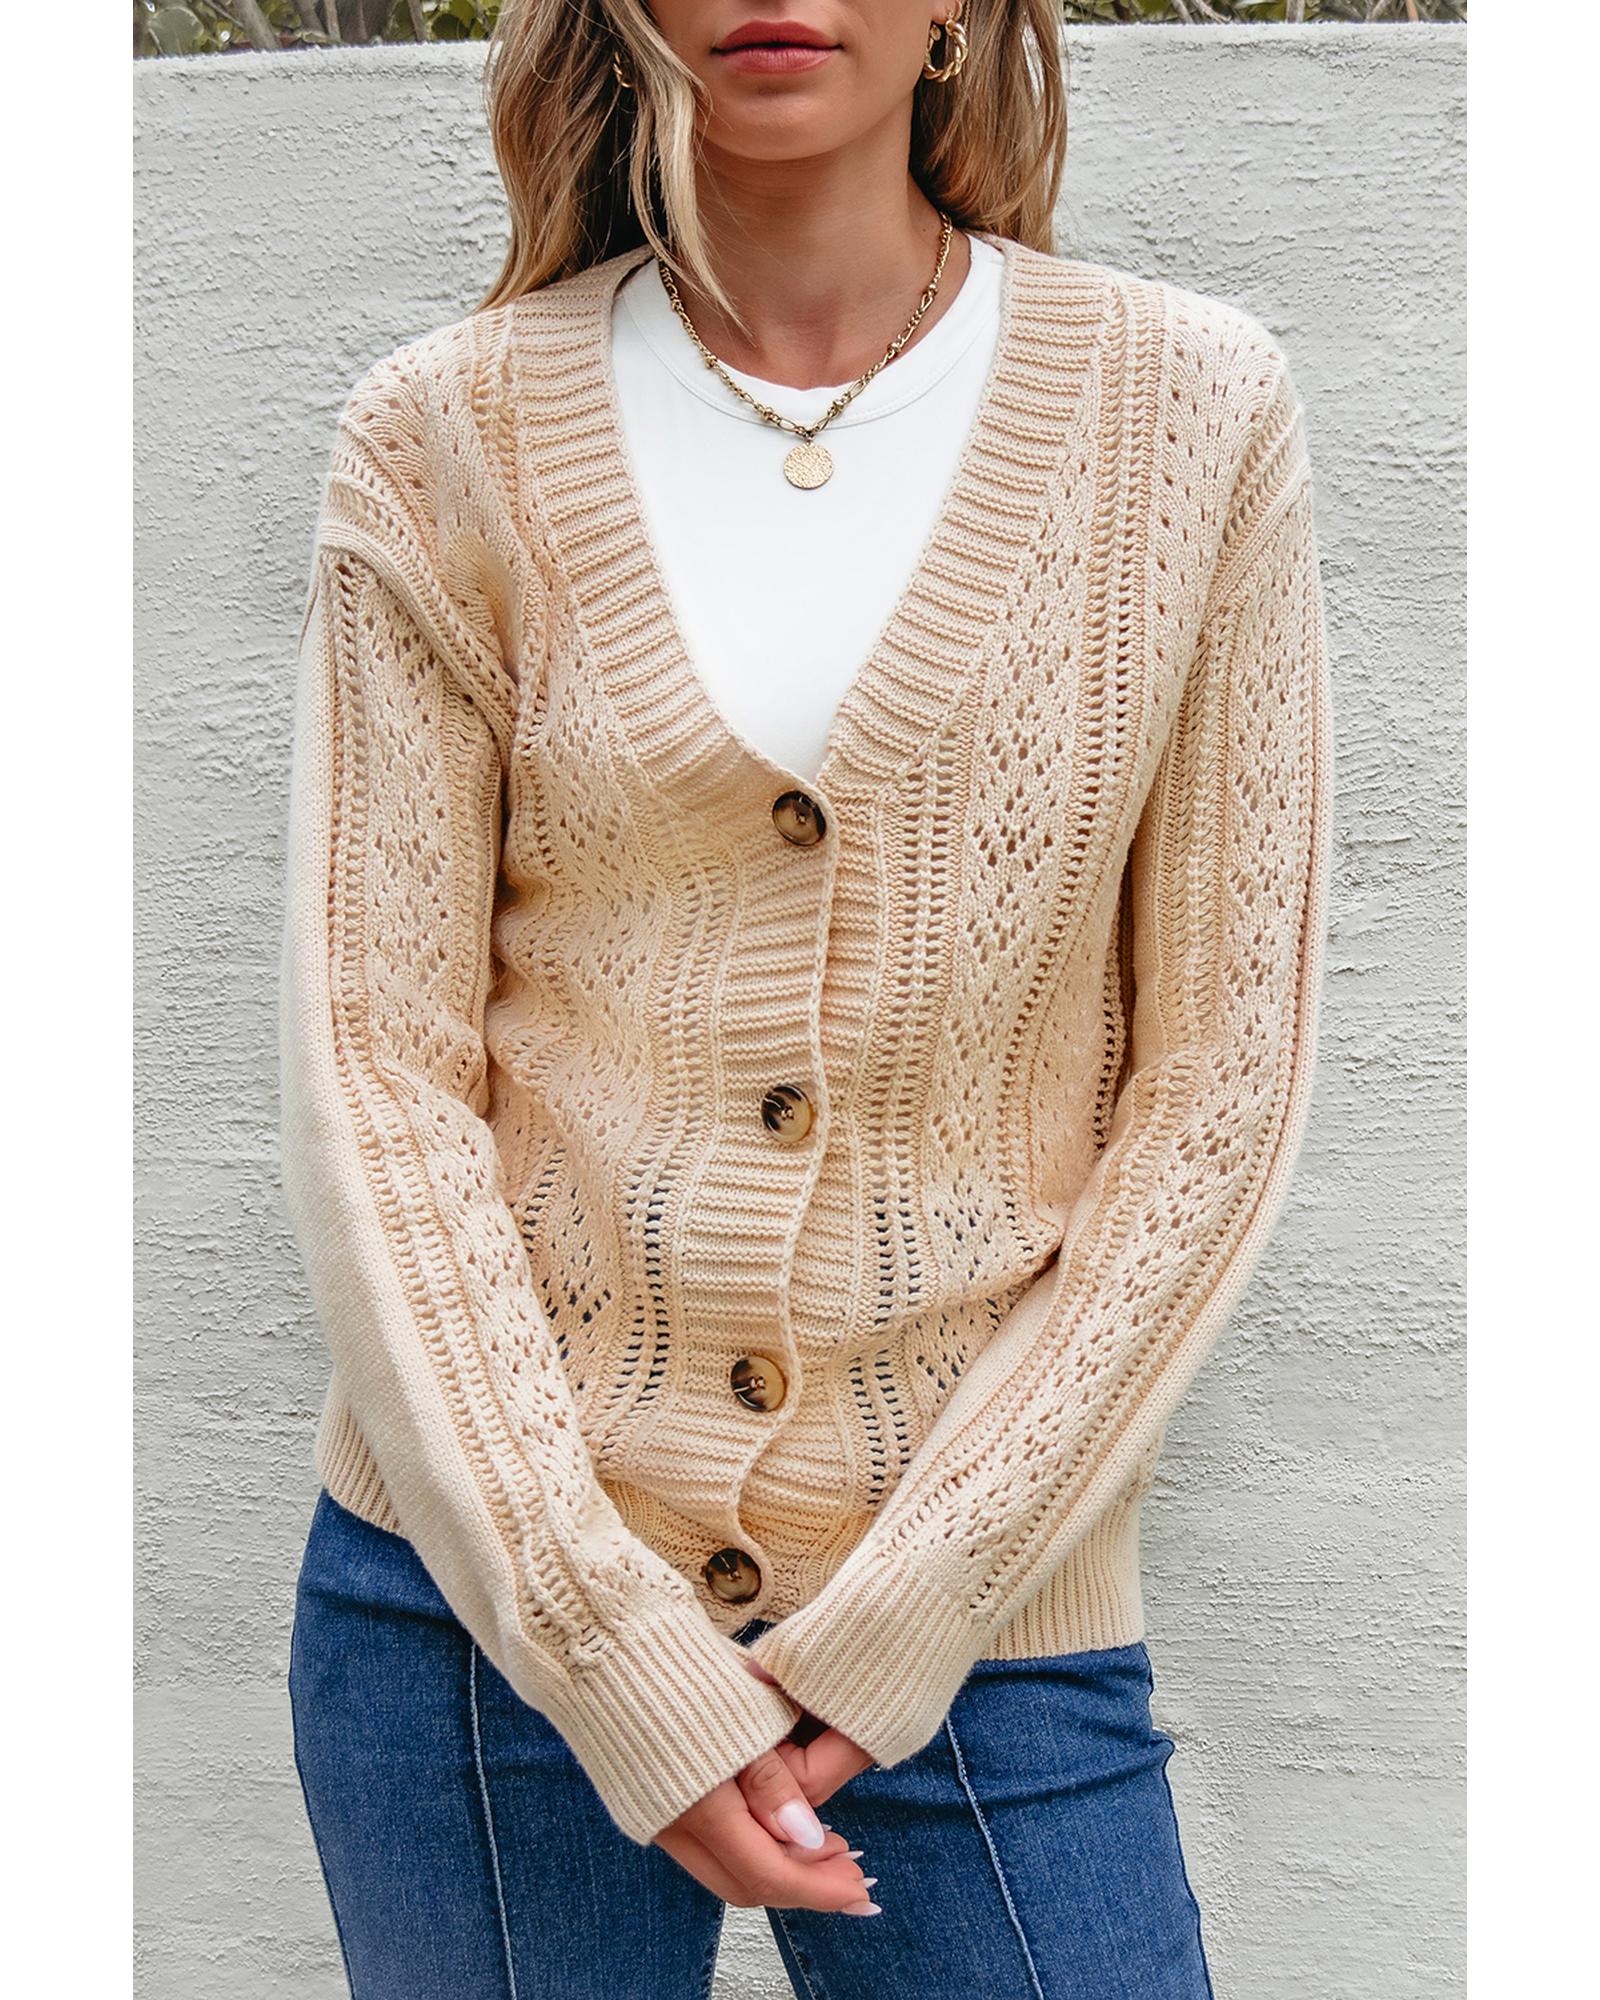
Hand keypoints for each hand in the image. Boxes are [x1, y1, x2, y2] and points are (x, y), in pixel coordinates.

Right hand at [649, 1656, 880, 1910]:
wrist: (608, 1646)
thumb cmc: (680, 1670)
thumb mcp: (743, 1718)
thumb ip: (773, 1786)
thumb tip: (808, 1840)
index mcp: (698, 1808)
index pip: (768, 1873)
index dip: (818, 1887)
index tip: (860, 1888)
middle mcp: (670, 1827)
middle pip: (746, 1884)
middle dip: (803, 1885)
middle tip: (850, 1870)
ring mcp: (654, 1819)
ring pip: (725, 1870)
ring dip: (777, 1866)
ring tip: (823, 1846)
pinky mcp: (648, 1804)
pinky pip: (705, 1847)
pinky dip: (747, 1847)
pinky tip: (776, 1825)